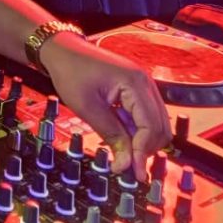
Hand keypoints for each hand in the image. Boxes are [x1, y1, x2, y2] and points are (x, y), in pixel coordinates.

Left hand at [40, 32, 171, 180]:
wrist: (62, 50)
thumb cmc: (70, 72)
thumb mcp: (87, 107)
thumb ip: (110, 135)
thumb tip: (126, 164)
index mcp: (135, 83)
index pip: (151, 127)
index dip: (143, 152)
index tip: (132, 172)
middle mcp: (145, 83)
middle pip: (160, 127)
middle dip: (146, 148)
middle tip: (126, 164)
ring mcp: (142, 85)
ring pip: (156, 123)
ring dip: (142, 140)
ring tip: (121, 151)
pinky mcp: (136, 88)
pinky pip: (145, 115)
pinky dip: (136, 129)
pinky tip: (120, 136)